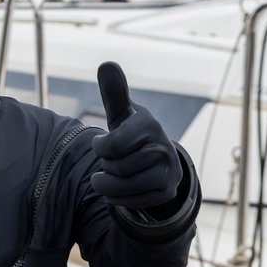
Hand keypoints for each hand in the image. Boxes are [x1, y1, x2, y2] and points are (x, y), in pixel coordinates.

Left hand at [90, 61, 182, 209]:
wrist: (161, 163)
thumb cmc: (132, 134)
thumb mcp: (122, 114)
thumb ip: (114, 92)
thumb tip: (106, 64)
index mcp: (149, 125)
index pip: (110, 146)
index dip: (100, 147)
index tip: (103, 144)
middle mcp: (163, 148)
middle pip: (113, 168)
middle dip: (106, 166)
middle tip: (115, 160)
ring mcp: (167, 173)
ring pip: (119, 188)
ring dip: (107, 184)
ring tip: (112, 175)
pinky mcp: (165, 194)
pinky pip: (128, 202)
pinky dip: (117, 198)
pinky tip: (123, 188)